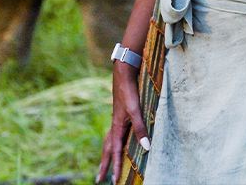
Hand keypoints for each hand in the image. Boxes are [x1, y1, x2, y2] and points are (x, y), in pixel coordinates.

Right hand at [96, 62, 149, 183]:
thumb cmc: (129, 91)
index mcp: (117, 127)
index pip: (116, 152)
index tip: (114, 181)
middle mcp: (114, 125)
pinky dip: (112, 143)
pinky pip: (113, 134)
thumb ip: (140, 129)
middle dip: (104, 164)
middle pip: (107, 149)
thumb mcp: (135, 110)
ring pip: (109, 142)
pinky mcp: (120, 115)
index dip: (115, 166)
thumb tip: (146, 148)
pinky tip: (116, 142)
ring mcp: (116, 120)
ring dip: (107, 155)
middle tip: (99, 179)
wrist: (124, 73)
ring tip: (105, 164)